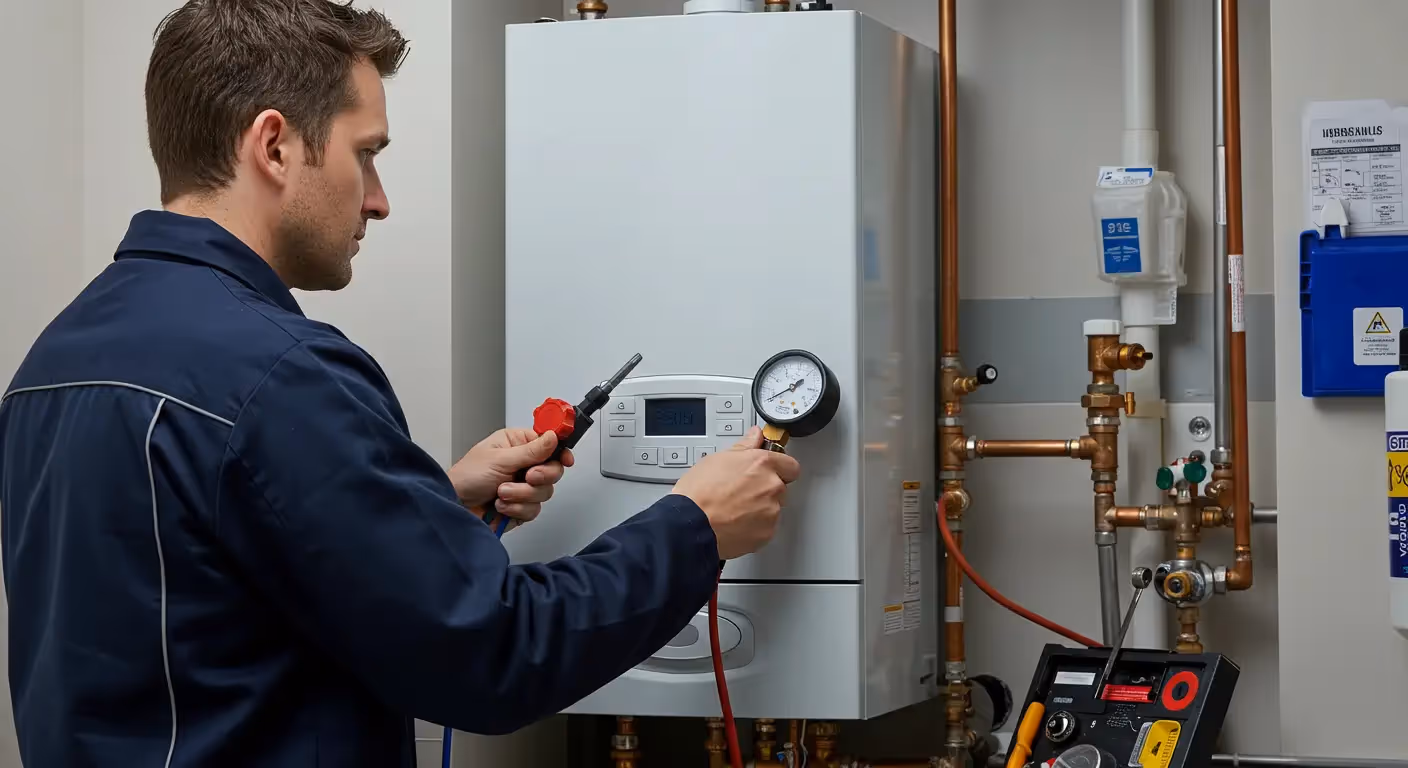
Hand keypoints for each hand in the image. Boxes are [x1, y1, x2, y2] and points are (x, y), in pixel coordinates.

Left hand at [449, 428, 574, 526]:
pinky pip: (534, 509)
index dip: (560, 451)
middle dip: (539, 477)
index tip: (565, 459)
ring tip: (501, 492)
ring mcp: (523, 486)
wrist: (454, 506)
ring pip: (545, 492)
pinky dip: (517, 509)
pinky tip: (501, 505)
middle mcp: (523, 464)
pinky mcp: (521, 506)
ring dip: (521, 494)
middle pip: (553, 470)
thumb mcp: (500, 459)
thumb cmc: (467, 476)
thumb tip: (553, 437)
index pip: (549, 444)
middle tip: (527, 476)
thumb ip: (531, 451)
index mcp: (517, 445)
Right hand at [670, 426, 801, 559]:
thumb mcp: (717, 459)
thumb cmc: (698, 493)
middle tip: (744, 491)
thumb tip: (755, 435)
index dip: (779, 468)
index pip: (790, 464)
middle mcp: (772, 486)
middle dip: (766, 489)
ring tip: (736, 509)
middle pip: (781, 487)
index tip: (769, 471)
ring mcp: (771, 511)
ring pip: (774, 508)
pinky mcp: (767, 532)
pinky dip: (755, 526)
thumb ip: (744, 446)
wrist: (690, 525)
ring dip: (761, 508)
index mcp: (762, 464)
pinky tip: (736, 522)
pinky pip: (767, 527)